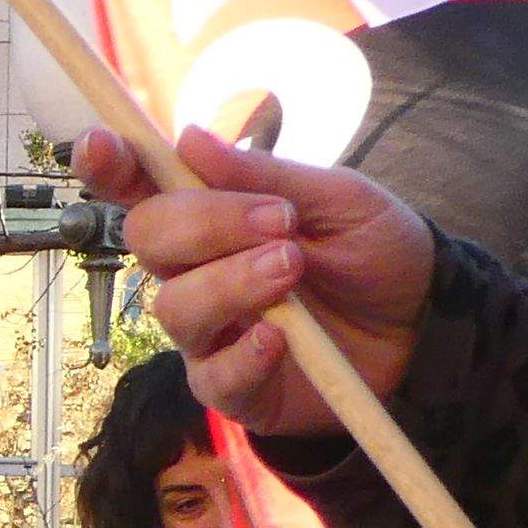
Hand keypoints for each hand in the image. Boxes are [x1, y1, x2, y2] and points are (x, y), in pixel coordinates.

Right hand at [94, 127, 436, 436]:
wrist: (427, 325)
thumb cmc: (378, 254)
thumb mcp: (340, 199)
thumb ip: (267, 176)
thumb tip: (190, 138)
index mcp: (212, 216)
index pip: (141, 187)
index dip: (109, 164)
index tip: (100, 145)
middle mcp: (196, 271)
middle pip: (146, 240)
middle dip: (203, 224)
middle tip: (280, 222)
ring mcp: (212, 332)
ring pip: (174, 308)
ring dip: (230, 283)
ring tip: (292, 269)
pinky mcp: (236, 389)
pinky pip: (214, 376)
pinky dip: (245, 353)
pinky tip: (282, 337)